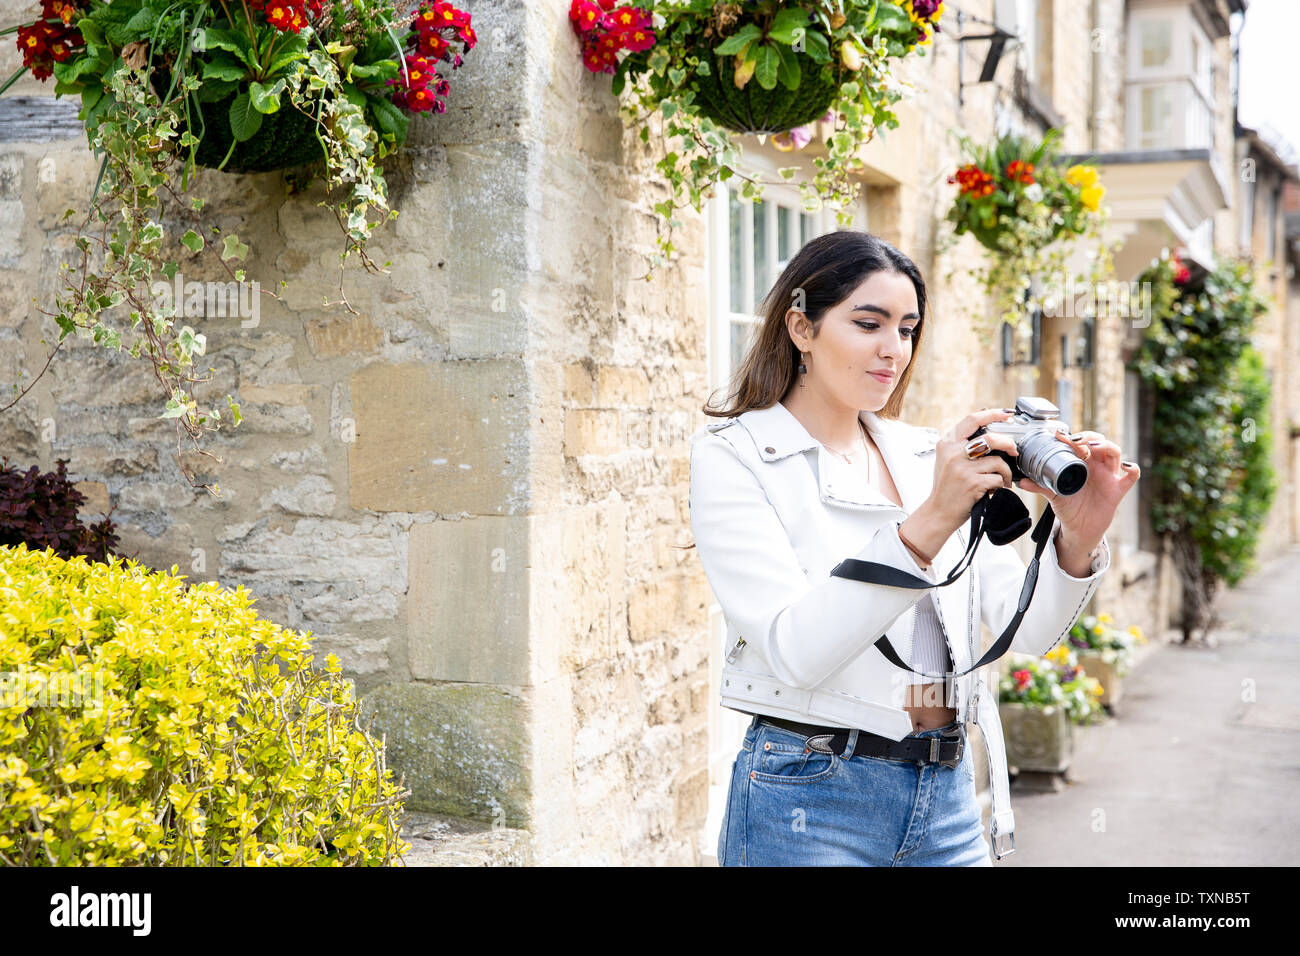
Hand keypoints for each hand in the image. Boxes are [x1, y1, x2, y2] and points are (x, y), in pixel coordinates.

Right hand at [925, 407, 1020, 533]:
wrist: (939, 511)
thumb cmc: (947, 487)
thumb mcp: (948, 460)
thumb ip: (962, 445)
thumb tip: (989, 429)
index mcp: (947, 443)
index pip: (972, 420)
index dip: (992, 414)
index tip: (1006, 414)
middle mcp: (953, 453)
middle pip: (990, 438)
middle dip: (1008, 443)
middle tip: (1014, 450)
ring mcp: (962, 468)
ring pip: (998, 461)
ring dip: (1006, 471)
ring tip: (1003, 479)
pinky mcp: (972, 483)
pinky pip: (997, 478)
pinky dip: (1001, 485)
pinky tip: (995, 489)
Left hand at [1014, 430, 1139, 548]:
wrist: (1079, 528)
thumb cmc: (1068, 507)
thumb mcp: (1053, 495)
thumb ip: (1040, 486)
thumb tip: (1021, 482)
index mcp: (1081, 463)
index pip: (1080, 444)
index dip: (1072, 437)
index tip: (1059, 435)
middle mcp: (1096, 466)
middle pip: (1099, 442)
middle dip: (1089, 436)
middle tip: (1076, 439)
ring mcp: (1109, 476)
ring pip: (1114, 453)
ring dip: (1106, 446)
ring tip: (1094, 446)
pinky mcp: (1118, 489)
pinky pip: (1132, 476)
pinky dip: (1132, 468)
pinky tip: (1126, 466)